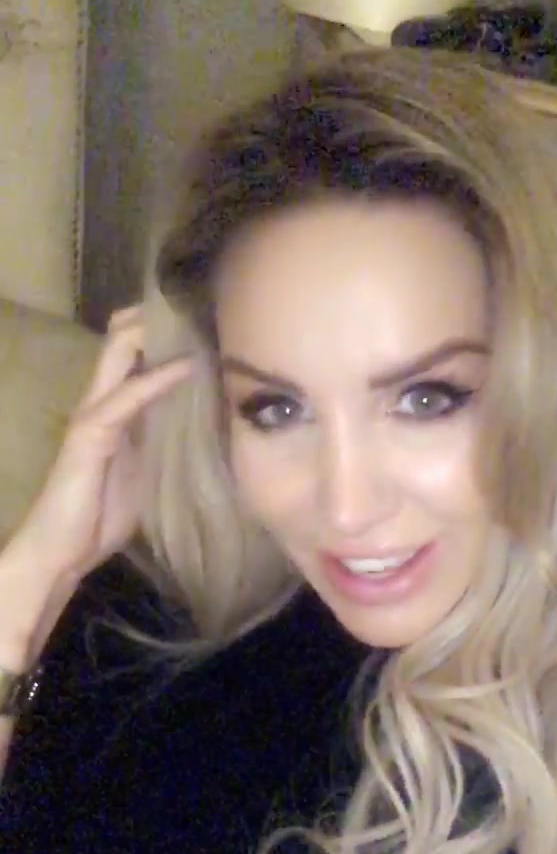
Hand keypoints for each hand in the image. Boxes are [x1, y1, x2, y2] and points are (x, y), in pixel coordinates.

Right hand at [5, 305, 194, 594]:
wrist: (61, 553)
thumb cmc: (99, 517)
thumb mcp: (143, 471)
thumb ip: (160, 443)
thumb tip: (199, 427)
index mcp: (114, 410)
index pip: (132, 354)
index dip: (160, 331)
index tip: (200, 315)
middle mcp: (101, 402)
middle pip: (122, 340)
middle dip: (154, 315)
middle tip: (196, 300)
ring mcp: (93, 414)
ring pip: (119, 353)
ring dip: (156, 333)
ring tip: (194, 314)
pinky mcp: (90, 434)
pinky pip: (127, 396)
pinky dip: (158, 379)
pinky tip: (185, 367)